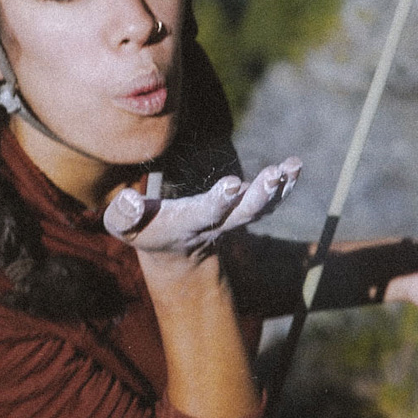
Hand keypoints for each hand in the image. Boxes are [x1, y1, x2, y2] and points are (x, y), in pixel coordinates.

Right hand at [105, 159, 301, 260]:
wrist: (173, 251)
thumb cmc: (143, 229)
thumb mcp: (123, 225)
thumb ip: (123, 214)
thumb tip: (133, 201)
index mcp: (187, 224)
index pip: (206, 213)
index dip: (220, 201)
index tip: (234, 184)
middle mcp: (217, 223)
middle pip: (243, 214)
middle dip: (259, 196)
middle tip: (272, 177)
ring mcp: (235, 218)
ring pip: (262, 208)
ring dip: (278, 190)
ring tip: (290, 167)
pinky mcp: (246, 208)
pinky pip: (270, 200)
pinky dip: (285, 184)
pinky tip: (294, 166)